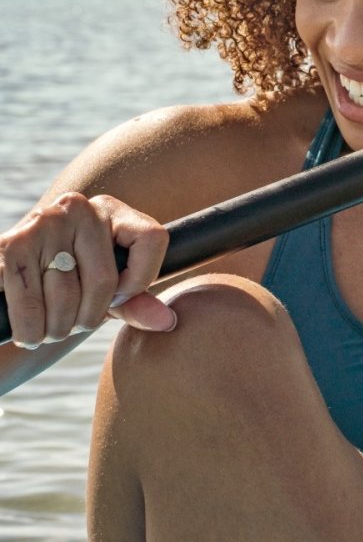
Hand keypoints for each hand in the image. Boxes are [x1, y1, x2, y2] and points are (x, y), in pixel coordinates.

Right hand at [1, 193, 174, 348]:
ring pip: (66, 297)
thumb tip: (167, 322)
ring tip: (54, 329)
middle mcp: (80, 208)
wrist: (15, 274)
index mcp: (113, 210)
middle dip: (90, 317)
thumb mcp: (109, 289)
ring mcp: (44, 222)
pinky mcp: (10, 245)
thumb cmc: (73, 281)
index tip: (119, 296)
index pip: (153, 239)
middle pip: (105, 281)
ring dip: (59, 328)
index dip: (141, 278)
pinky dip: (32, 330)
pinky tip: (32, 333)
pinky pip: (30, 305)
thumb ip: (138, 304)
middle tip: (76, 325)